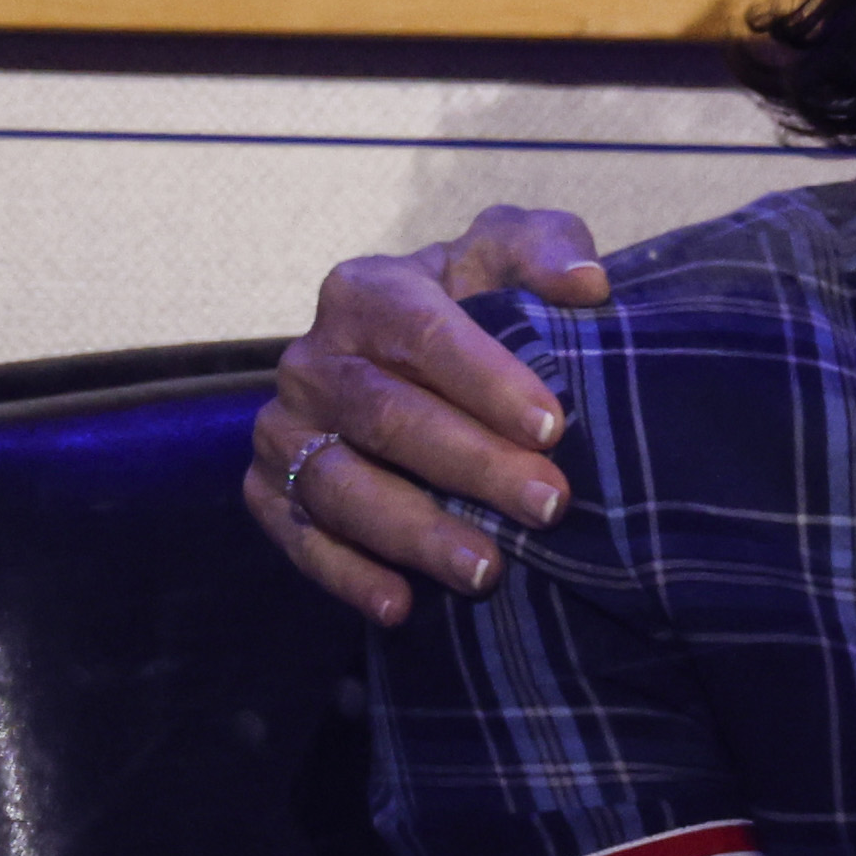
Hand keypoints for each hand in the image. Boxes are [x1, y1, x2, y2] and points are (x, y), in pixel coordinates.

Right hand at [243, 205, 608, 625]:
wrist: (421, 361)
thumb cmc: (477, 303)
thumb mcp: (512, 257)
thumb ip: (548, 249)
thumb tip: (585, 283)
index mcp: (365, 291)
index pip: (421, 332)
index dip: (486, 378)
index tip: (553, 426)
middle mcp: (312, 359)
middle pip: (386, 415)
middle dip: (472, 465)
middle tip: (547, 504)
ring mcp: (284, 429)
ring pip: (339, 484)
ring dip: (413, 532)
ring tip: (486, 570)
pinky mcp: (270, 488)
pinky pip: (298, 536)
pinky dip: (345, 575)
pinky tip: (400, 606)